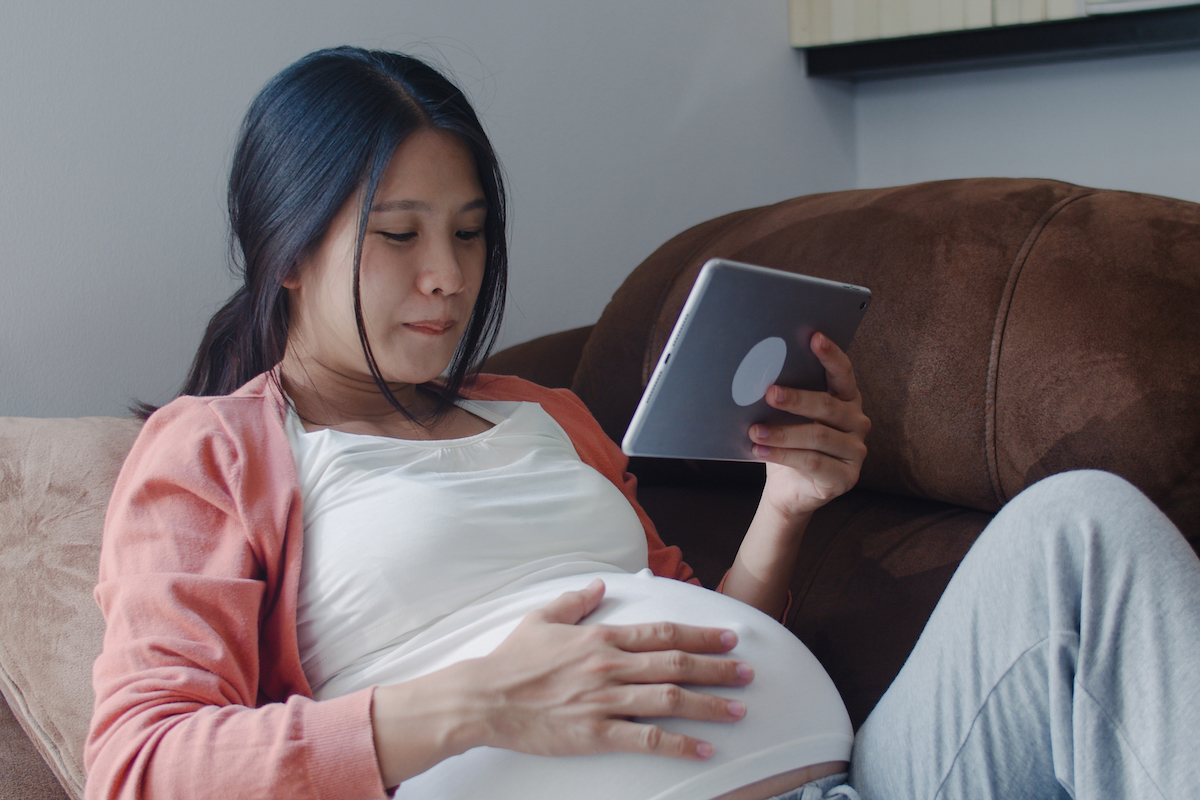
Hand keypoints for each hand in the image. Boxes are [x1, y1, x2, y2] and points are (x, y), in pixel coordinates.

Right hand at [465, 579, 751, 760]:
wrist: (484, 698)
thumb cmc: (510, 661)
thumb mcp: (541, 618)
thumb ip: (575, 601)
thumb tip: (601, 584)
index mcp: (600, 637)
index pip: (662, 633)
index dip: (700, 634)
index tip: (728, 637)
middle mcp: (610, 665)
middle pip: (676, 663)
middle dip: (718, 667)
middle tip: (748, 672)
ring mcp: (605, 700)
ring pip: (670, 699)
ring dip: (709, 704)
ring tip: (738, 709)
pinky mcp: (596, 732)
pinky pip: (646, 738)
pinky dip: (679, 743)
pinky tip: (703, 748)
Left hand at [748, 332, 869, 521]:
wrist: (787, 490)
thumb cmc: (787, 445)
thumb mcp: (786, 418)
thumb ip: (784, 399)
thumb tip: (758, 376)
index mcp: (846, 401)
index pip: (843, 374)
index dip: (830, 355)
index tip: (814, 338)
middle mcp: (857, 423)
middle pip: (827, 406)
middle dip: (796, 398)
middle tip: (769, 393)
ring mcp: (855, 451)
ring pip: (817, 435)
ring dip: (782, 432)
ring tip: (754, 430)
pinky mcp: (846, 477)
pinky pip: (812, 462)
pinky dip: (783, 455)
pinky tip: (760, 450)